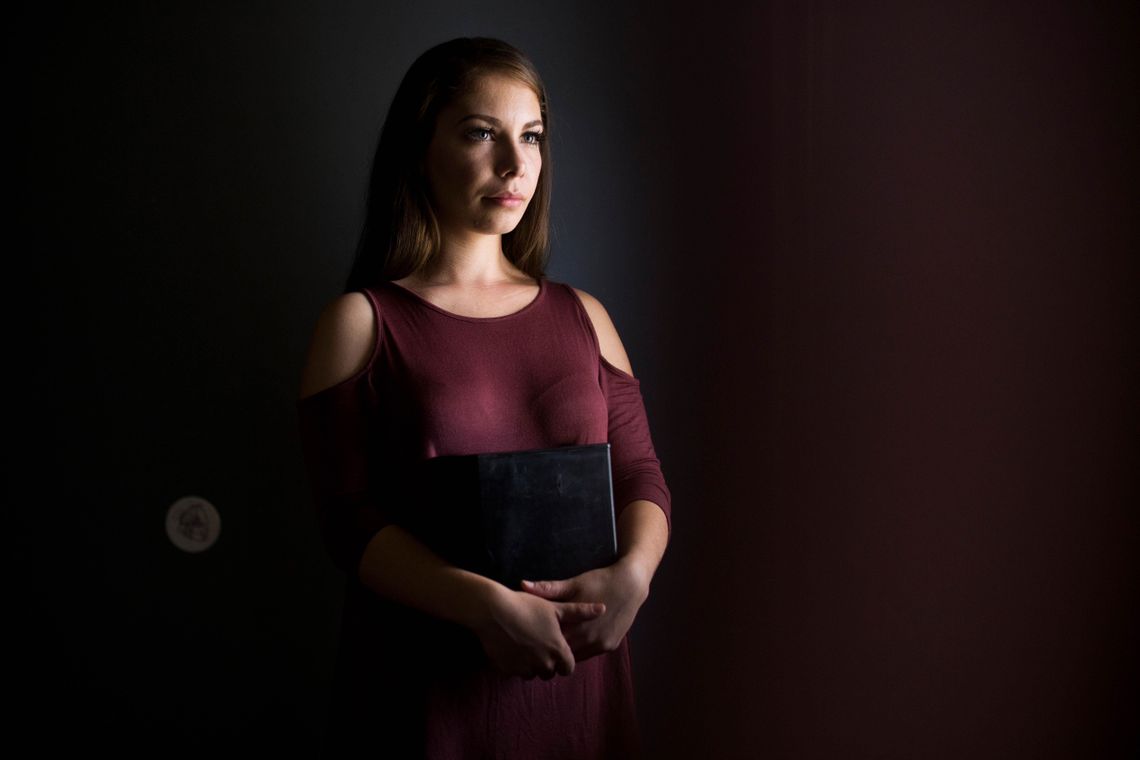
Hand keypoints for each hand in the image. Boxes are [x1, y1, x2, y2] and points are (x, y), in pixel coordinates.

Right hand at [470, 584, 605, 680]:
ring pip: (532, 673)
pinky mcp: (506, 670)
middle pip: (550, 672)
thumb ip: (580, 612)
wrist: (493, 610)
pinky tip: (512, 646)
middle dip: (548, 662)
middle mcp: (543, 664)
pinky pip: (515, 671)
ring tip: (525, 643)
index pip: (568, 668)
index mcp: (557, 650)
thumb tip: (603, 609)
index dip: (565, 658)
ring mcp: (524, 668)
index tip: (557, 646)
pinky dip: (515, 663)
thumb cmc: (526, 605)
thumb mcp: (555, 607)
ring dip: (532, 664)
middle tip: (540, 642)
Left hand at [521, 559, 649, 662]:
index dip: (541, 643)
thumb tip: (522, 585)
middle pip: (565, 654)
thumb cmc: (600, 581)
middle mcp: (590, 641)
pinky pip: (590, 653)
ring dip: (568, 651)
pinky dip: (581, 649)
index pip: (553, 644)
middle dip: (553, 650)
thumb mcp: (574, 584)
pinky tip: (573, 642)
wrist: (632, 584)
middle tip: (538, 646)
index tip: (530, 639)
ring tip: (553, 646)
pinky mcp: (611, 646)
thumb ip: (548, 589)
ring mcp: (602, 645)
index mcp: (578, 627)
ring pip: (578, 656)